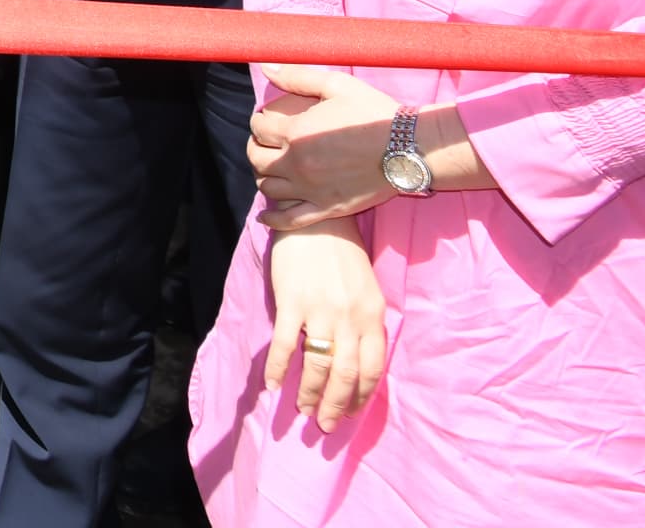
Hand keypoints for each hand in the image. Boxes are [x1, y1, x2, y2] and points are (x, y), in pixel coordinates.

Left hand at [249, 65, 408, 222]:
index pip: (258, 129)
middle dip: (256, 148)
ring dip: (264, 176)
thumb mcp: (337, 86)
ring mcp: (311, 189)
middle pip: (257, 160)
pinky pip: (291, 220)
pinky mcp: (328, 208)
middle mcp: (297, 164)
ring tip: (271, 168)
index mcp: (296, 133)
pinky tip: (266, 215)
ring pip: (269, 188)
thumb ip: (297, 77)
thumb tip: (265, 66)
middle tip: (265, 143)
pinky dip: (274, 219)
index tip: (266, 120)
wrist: (410, 149)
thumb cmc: (374, 114)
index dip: (258, 122)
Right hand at [263, 213, 387, 431]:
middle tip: (324, 425)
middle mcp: (350, 318)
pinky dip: (277, 368)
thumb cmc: (342, 254)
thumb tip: (355, 362)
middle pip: (344, 375)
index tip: (348, 413)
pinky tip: (271, 384)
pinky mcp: (292, 302)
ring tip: (301, 410)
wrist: (315, 220)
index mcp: (373, 316)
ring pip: (316, 365)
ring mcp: (320, 311)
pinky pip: (284, 344)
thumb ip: (364, 323)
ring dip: (308, 393)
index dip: (358, 398)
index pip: (371, 370)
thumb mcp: (367, 289)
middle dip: (333, 406)